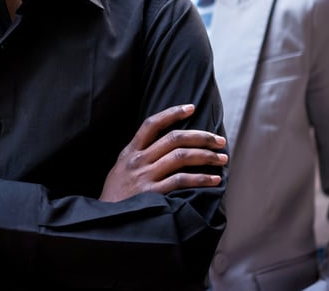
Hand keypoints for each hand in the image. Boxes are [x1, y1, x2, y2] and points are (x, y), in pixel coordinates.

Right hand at [99, 104, 226, 201]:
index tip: (190, 107)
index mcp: (130, 151)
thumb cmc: (116, 195)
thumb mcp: (120, 168)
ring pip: (180, 157)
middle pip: (173, 139)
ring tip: (222, 158)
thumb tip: (164, 146)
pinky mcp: (152, 194)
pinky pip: (181, 181)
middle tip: (219, 140)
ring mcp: (145, 176)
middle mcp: (138, 160)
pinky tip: (214, 179)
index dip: (172, 113)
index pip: (152, 124)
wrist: (107, 220)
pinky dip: (201, 179)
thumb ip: (138, 155)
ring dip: (206, 156)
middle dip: (201, 137)